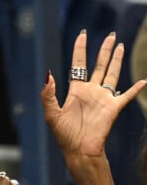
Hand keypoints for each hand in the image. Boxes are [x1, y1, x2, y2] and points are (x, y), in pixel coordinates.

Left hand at [41, 30, 146, 184]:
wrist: (78, 150)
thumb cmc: (64, 134)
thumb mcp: (51, 113)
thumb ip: (48, 94)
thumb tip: (48, 74)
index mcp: (75, 90)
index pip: (79, 64)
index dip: (80, 48)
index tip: (83, 34)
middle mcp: (90, 90)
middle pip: (99, 65)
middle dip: (104, 50)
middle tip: (111, 35)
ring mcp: (103, 98)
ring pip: (112, 74)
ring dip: (116, 60)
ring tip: (120, 46)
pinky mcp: (113, 108)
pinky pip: (127, 96)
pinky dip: (136, 89)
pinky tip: (144, 81)